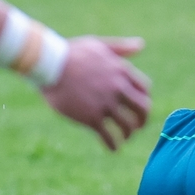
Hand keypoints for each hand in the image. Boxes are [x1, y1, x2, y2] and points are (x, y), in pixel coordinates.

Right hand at [41, 36, 151, 150]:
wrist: (49, 65)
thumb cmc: (71, 53)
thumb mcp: (99, 45)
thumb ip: (121, 48)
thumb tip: (141, 45)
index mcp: (122, 71)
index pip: (144, 90)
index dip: (144, 99)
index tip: (138, 106)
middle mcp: (118, 89)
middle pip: (142, 109)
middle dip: (142, 119)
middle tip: (137, 126)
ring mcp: (106, 104)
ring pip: (127, 125)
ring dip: (128, 134)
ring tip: (124, 138)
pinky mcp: (91, 118)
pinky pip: (108, 136)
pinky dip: (113, 144)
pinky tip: (113, 149)